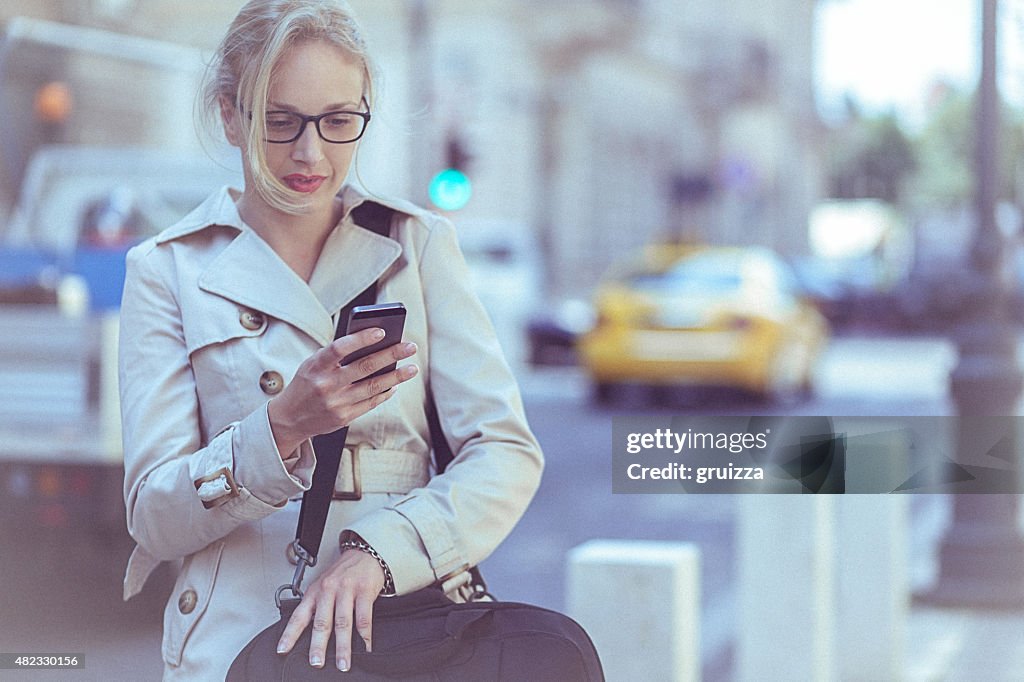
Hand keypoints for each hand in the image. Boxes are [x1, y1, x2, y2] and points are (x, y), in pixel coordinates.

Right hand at [268, 327, 417, 454]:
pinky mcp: (344, 417)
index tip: (381, 331)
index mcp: (316, 366)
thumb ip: (336, 355)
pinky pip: (371, 403)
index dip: (361, 339)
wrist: (289, 418)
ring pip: (373, 387)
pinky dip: (385, 393)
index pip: (339, 348)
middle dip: (391, 355)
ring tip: (411, 368)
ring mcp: (336, 403)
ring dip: (396, 377)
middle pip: (365, 367)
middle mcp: (326, 385)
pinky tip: (395, 385)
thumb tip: (372, 343)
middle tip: (410, 347)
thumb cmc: (306, 383)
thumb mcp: (312, 364)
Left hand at [276, 547, 384, 670]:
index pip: (299, 615)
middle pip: (322, 622)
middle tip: (316, 662)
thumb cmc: (343, 573)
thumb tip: (312, 636)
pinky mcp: (364, 590)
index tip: (283, 650)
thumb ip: (317, 607)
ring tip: (342, 663)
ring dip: (342, 647)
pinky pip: (364, 618)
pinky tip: (365, 646)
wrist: (365, 554)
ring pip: (343, 623)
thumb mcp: (324, 585)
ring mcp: (347, 590)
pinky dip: (364, 636)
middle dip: (318, 645)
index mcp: (315, 591)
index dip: (290, 634)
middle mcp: (328, 590)